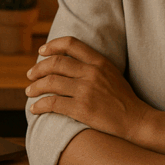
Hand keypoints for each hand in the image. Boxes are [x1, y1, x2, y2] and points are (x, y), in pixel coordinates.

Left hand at [26, 36, 152, 142]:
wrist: (135, 120)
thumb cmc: (123, 98)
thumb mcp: (111, 73)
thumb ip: (93, 65)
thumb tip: (67, 63)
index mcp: (99, 61)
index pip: (71, 44)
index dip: (53, 45)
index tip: (41, 51)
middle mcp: (91, 73)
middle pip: (55, 63)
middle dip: (37, 69)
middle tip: (30, 75)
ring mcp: (86, 90)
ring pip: (50, 83)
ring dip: (35, 87)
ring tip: (29, 92)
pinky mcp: (81, 109)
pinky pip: (52, 103)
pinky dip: (39, 105)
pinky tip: (35, 108)